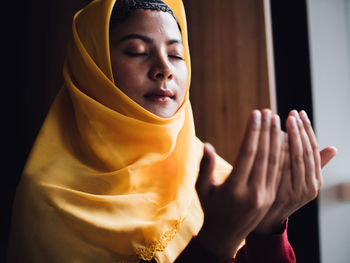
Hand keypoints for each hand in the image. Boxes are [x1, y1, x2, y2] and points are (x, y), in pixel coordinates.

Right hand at [195, 109, 282, 258]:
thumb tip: (208, 145)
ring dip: (276, 139)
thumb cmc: (210, 208)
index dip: (253, 132)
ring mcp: (265, 195)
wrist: (226, 235)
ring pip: (274, 162)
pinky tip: (280, 139)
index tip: (255, 114)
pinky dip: (280, 153)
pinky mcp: (271, 196)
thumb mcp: (202, 189)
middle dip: (266, 130)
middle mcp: (253, 192)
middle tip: (268, 111)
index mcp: (234, 189)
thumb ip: (205, 167)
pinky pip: (278, 170)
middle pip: (263, 155)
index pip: (247, 153)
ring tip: (275, 120)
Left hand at [254, 110, 336, 233]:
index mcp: (315, 182)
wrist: (264, 219)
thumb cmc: (282, 194)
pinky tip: (271, 136)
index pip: (314, 150)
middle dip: (298, 130)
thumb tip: (334, 148)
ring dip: (288, 137)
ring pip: (294, 158)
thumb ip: (314, 165)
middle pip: (305, 152)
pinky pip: (280, 167)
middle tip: (291, 113)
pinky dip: (277, 151)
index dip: (307, 130)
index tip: (300, 113)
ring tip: (281, 119)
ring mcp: (294, 192)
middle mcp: (308, 188)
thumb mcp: (301, 181)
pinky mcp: (279, 194)